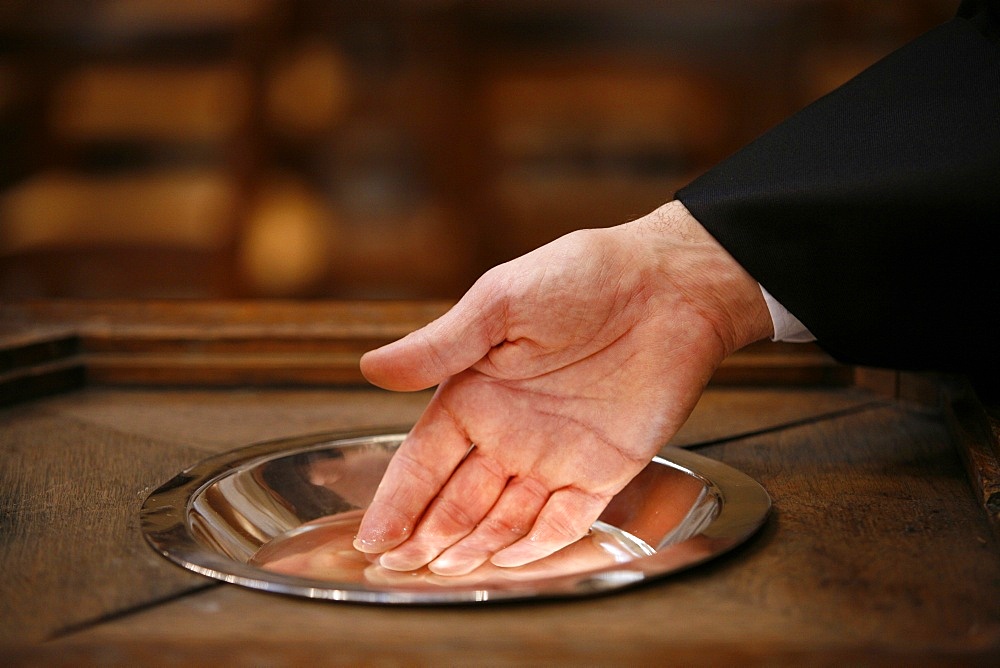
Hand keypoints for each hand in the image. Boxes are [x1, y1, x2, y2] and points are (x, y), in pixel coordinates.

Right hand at [352, 200, 770, 574]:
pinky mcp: (605, 469)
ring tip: (444, 575)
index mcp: (475, 395)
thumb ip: (440, 346)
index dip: (396, 501)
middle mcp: (509, 433)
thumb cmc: (580, 277)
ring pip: (504, 518)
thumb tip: (371, 369)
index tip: (371, 538)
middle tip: (398, 570)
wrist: (669, 285)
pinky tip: (508, 563)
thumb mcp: (500, 303)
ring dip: (474, 548)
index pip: (423, 461)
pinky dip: (538, 544)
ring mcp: (555, 455)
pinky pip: (566, 520)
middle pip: (457, 500)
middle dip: (427, 537)